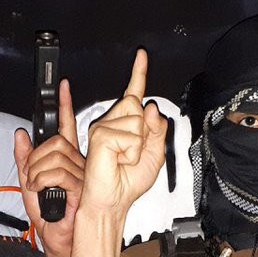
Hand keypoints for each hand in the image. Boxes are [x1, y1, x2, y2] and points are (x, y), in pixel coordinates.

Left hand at [14, 79, 85, 256]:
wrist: (59, 241)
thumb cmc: (49, 219)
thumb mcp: (28, 185)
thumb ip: (24, 160)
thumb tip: (20, 135)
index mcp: (65, 161)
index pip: (66, 127)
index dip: (64, 105)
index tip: (63, 87)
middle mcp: (77, 165)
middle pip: (57, 141)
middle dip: (35, 157)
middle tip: (32, 176)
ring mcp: (82, 175)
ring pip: (56, 155)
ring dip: (37, 172)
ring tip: (37, 187)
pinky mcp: (82, 186)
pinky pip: (58, 172)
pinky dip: (42, 180)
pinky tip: (42, 190)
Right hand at [80, 49, 167, 216]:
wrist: (113, 200)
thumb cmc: (128, 182)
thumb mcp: (154, 155)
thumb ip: (157, 130)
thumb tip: (150, 108)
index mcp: (125, 124)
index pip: (134, 93)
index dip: (138, 73)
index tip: (141, 55)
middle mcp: (112, 122)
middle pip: (138, 105)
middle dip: (145, 132)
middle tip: (132, 153)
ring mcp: (104, 127)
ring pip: (136, 120)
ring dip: (138, 144)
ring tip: (125, 158)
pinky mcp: (100, 135)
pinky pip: (130, 135)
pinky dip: (131, 151)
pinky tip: (119, 160)